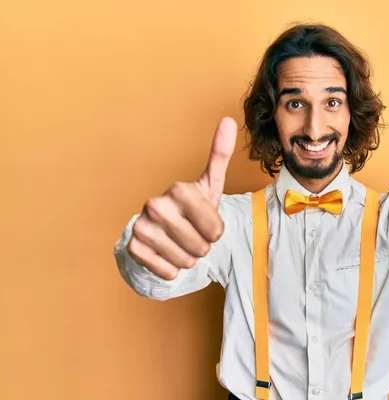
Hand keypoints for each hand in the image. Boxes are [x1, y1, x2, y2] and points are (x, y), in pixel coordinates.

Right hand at [127, 117, 237, 278]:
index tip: (206, 223)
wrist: (158, 230)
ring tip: (179, 244)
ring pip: (185, 260)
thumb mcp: (209, 185)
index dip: (215, 232)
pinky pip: (167, 271)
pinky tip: (165, 255)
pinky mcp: (132, 247)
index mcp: (180, 189)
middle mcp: (156, 204)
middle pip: (201, 246)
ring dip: (188, 259)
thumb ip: (219, 155)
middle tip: (192, 235)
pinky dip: (171, 269)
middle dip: (202, 247)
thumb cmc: (190, 208)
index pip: (216, 230)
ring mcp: (141, 226)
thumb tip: (229, 120)